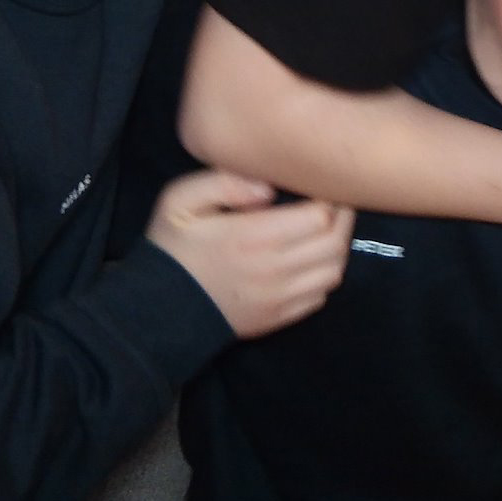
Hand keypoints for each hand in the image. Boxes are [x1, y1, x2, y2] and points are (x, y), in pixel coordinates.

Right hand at [146, 169, 353, 338]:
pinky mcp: (278, 318)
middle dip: (343, 218)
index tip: (324, 184)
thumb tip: (268, 187)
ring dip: (337, 247)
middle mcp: (273, 270)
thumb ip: (223, 182)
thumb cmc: (173, 247)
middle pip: (335, 242)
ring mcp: (278, 298)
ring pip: (334, 270)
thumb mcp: (181, 202)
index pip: (320, 216)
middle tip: (335, 201)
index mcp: (253, 237)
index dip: (330, 197)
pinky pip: (320, 296)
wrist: (158, 308)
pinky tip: (311, 258)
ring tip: (327, 228)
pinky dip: (325, 274)